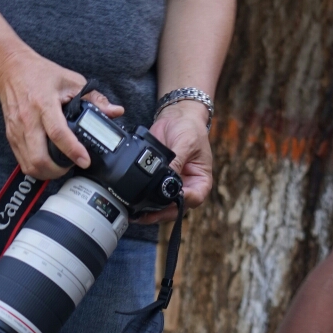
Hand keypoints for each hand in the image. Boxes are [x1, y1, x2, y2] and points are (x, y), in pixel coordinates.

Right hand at [0, 47, 115, 178]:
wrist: (10, 69)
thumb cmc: (40, 73)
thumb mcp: (71, 80)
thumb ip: (94, 98)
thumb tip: (115, 111)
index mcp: (44, 104)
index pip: (58, 133)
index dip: (73, 150)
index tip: (85, 161)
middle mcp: (28, 119)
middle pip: (38, 157)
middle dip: (57, 171)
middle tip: (71, 167)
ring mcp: (16, 130)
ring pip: (28, 164)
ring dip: (46, 172)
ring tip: (61, 168)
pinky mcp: (10, 135)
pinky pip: (21, 160)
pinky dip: (35, 167)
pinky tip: (47, 163)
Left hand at [136, 100, 213, 223]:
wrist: (176, 117)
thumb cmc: (190, 128)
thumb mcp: (186, 143)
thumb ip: (177, 162)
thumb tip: (165, 178)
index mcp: (201, 180)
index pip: (194, 198)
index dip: (182, 202)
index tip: (169, 201)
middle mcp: (187, 186)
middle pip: (175, 208)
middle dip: (160, 214)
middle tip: (144, 216)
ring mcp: (171, 184)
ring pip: (162, 206)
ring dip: (149, 210)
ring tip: (134, 213)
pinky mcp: (157, 180)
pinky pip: (150, 194)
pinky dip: (142, 200)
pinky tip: (131, 202)